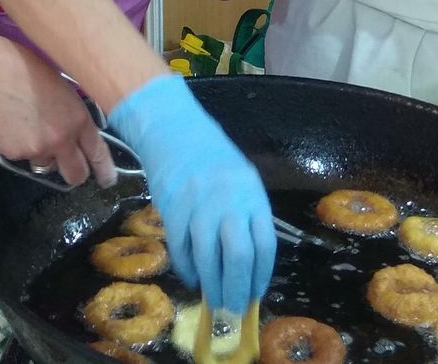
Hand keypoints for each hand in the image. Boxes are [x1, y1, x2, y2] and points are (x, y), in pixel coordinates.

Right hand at [0, 42, 116, 187]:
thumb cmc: (25, 68)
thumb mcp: (63, 88)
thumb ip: (73, 114)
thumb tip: (79, 132)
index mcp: (78, 119)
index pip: (98, 154)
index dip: (105, 171)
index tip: (107, 179)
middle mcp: (61, 140)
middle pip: (76, 175)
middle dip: (75, 173)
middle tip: (70, 165)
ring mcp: (36, 149)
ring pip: (46, 165)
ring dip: (44, 155)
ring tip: (30, 128)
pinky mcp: (12, 154)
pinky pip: (23, 158)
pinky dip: (20, 147)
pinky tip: (12, 125)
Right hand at [107, 74, 274, 314]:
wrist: (174, 130)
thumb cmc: (210, 157)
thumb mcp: (240, 180)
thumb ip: (246, 215)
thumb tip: (248, 263)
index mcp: (252, 194)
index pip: (265, 244)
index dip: (262, 275)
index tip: (257, 293)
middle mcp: (229, 201)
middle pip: (239, 257)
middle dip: (238, 289)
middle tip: (234, 308)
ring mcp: (199, 206)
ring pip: (209, 258)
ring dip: (212, 286)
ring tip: (214, 301)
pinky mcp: (172, 209)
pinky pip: (182, 249)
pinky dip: (187, 269)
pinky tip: (192, 278)